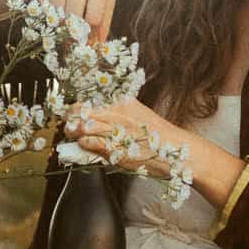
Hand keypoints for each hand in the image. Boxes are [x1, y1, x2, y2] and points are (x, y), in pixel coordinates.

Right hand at [31, 0, 115, 41]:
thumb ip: (105, 19)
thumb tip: (98, 46)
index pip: (94, 16)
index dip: (90, 32)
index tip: (86, 37)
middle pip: (73, 17)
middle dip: (73, 32)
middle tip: (73, 38)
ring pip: (57, 13)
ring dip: (61, 22)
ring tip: (65, 19)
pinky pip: (45, 6)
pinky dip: (50, 11)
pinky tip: (55, 3)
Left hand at [64, 99, 243, 206]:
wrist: (179, 151)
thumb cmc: (159, 138)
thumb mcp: (139, 117)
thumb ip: (119, 116)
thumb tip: (98, 120)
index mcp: (122, 101)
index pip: (89, 97)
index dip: (76, 106)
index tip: (72, 113)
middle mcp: (116, 112)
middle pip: (79, 109)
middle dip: (70, 118)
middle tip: (70, 127)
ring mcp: (115, 130)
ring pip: (80, 125)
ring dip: (73, 132)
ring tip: (74, 137)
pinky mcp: (116, 148)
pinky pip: (90, 143)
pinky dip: (82, 144)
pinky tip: (83, 146)